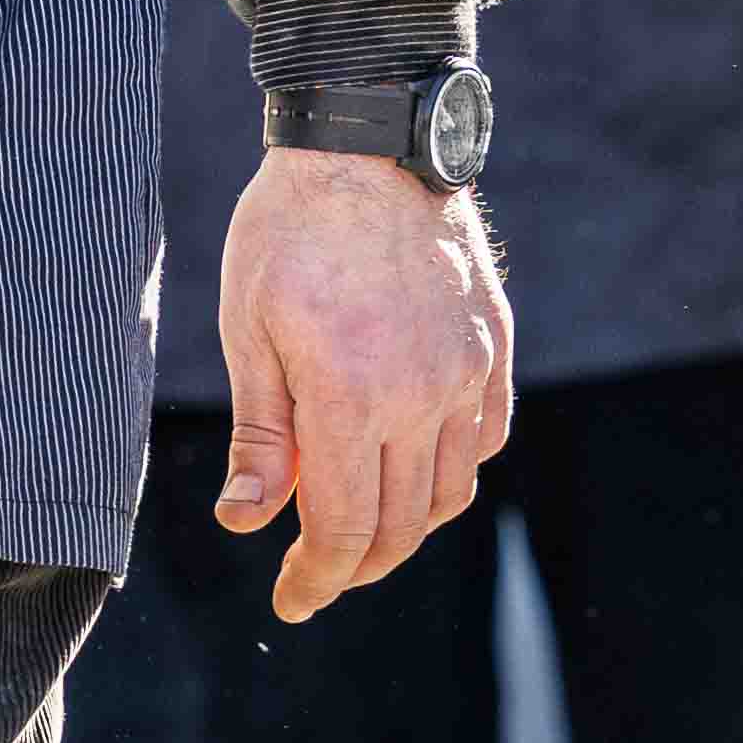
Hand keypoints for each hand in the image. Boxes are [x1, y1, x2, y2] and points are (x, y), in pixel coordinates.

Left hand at [211, 144, 513, 620]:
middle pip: (400, 525)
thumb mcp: (248, 327)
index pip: (345, 528)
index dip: (317, 577)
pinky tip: (413, 470)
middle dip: (355, 566)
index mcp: (352, 395)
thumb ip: (262, 434)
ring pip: (449, 493)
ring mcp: (469, 372)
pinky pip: (485, 440)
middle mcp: (424, 395)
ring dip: (405, 528)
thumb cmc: (289, 229)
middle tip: (315, 577)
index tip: (291, 601)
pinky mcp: (495, 347)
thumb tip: (248, 520)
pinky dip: (450, 474)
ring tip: (358, 529)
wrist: (368, 141)